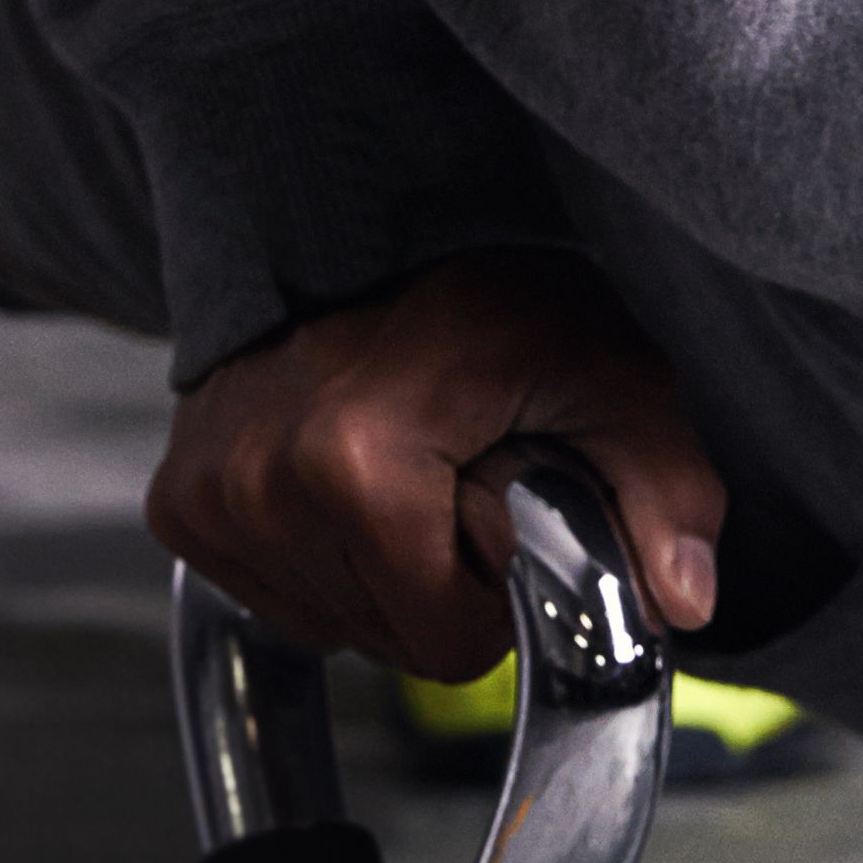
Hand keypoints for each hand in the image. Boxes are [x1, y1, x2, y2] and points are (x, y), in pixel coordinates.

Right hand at [145, 249, 729, 674]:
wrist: (370, 220)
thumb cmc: (493, 295)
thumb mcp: (609, 376)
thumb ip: (662, 492)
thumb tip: (683, 600)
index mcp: (358, 465)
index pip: (447, 643)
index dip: (500, 597)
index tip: (507, 512)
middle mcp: (261, 483)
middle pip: (387, 641)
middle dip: (443, 584)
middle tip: (461, 482)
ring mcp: (209, 493)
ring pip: (331, 625)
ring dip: (382, 575)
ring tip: (407, 473)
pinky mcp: (179, 502)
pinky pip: (270, 594)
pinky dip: (319, 559)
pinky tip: (344, 485)